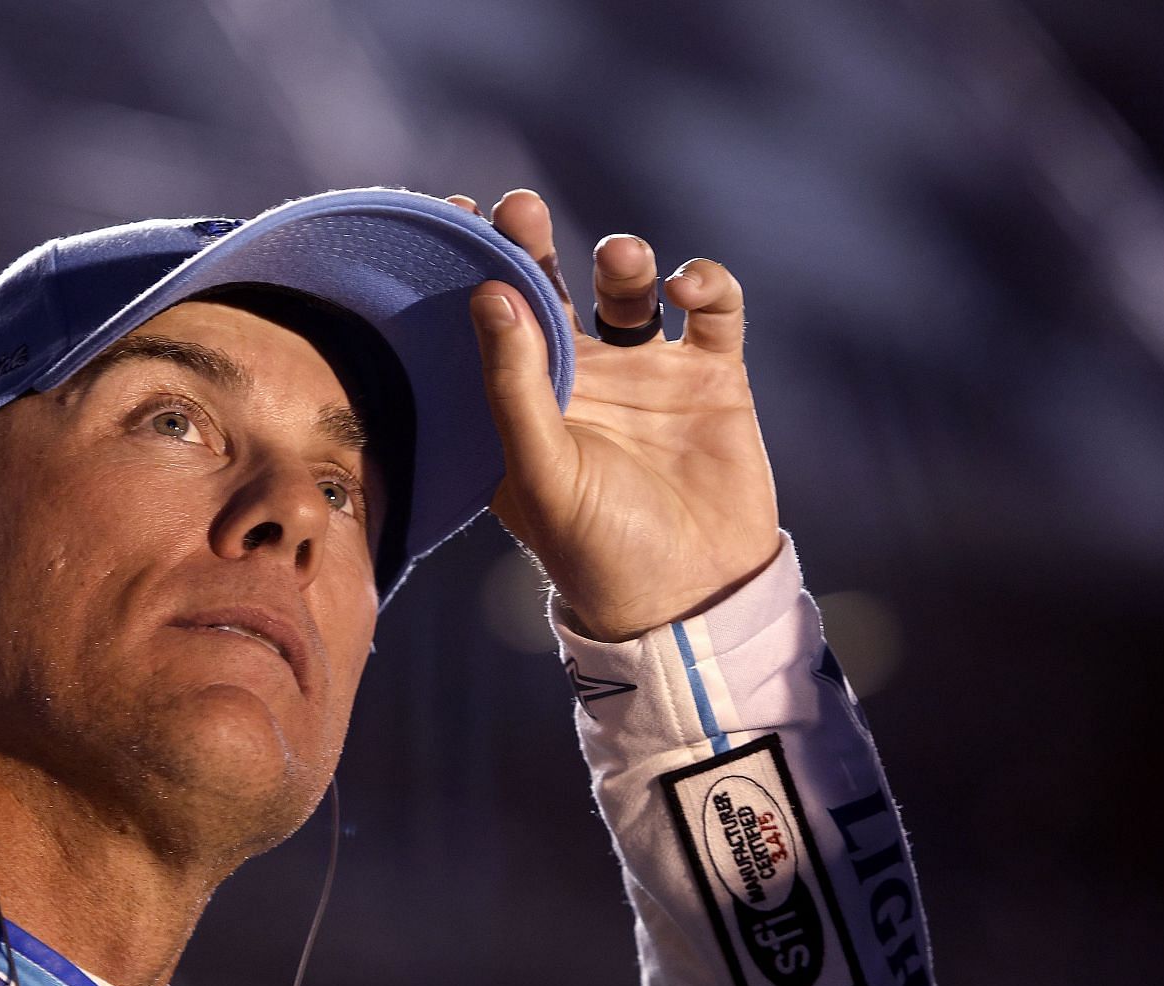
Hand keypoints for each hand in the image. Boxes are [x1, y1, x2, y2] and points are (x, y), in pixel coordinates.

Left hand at [453, 190, 780, 641]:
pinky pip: (713, 307)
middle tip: (521, 208)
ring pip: (629, 285)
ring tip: (621, 261)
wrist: (692, 600)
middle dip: (535, 240)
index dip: (469, 263)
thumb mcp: (541, 471)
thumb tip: (489, 292)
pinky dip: (704, 281)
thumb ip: (514, 384)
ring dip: (625, 258)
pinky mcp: (714, 376)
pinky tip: (686, 289)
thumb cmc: (597, 550)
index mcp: (524, 401)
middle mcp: (581, 378)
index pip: (488, 317)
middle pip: (553, 284)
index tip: (449, 214)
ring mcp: (648, 372)